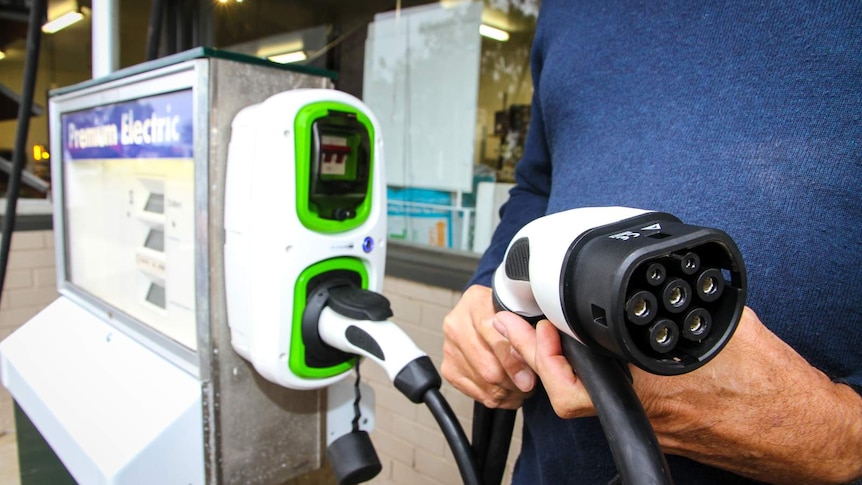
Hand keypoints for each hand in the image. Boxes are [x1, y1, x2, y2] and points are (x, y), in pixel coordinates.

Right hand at [441, 285, 535, 408]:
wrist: (485, 317)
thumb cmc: (507, 314)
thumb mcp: (520, 311)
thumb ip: (526, 330)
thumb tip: (535, 355)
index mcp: (475, 302)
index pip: (494, 336)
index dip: (514, 360)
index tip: (530, 376)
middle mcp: (457, 323)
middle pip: (488, 366)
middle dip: (514, 381)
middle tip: (530, 384)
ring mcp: (450, 347)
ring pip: (484, 383)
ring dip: (508, 391)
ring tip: (522, 387)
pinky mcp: (449, 368)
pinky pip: (477, 393)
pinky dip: (497, 397)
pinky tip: (508, 391)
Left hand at [496, 308, 861, 483]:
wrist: (797, 430)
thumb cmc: (771, 384)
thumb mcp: (723, 320)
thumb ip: (684, 298)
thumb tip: (664, 277)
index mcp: (652, 382)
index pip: (576, 373)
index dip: (545, 348)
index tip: (532, 321)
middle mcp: (644, 411)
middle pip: (567, 397)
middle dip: (536, 360)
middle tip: (518, 329)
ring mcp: (648, 426)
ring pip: (584, 406)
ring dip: (559, 373)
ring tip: (545, 339)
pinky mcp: (658, 432)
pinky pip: (609, 408)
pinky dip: (589, 383)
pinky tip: (586, 359)